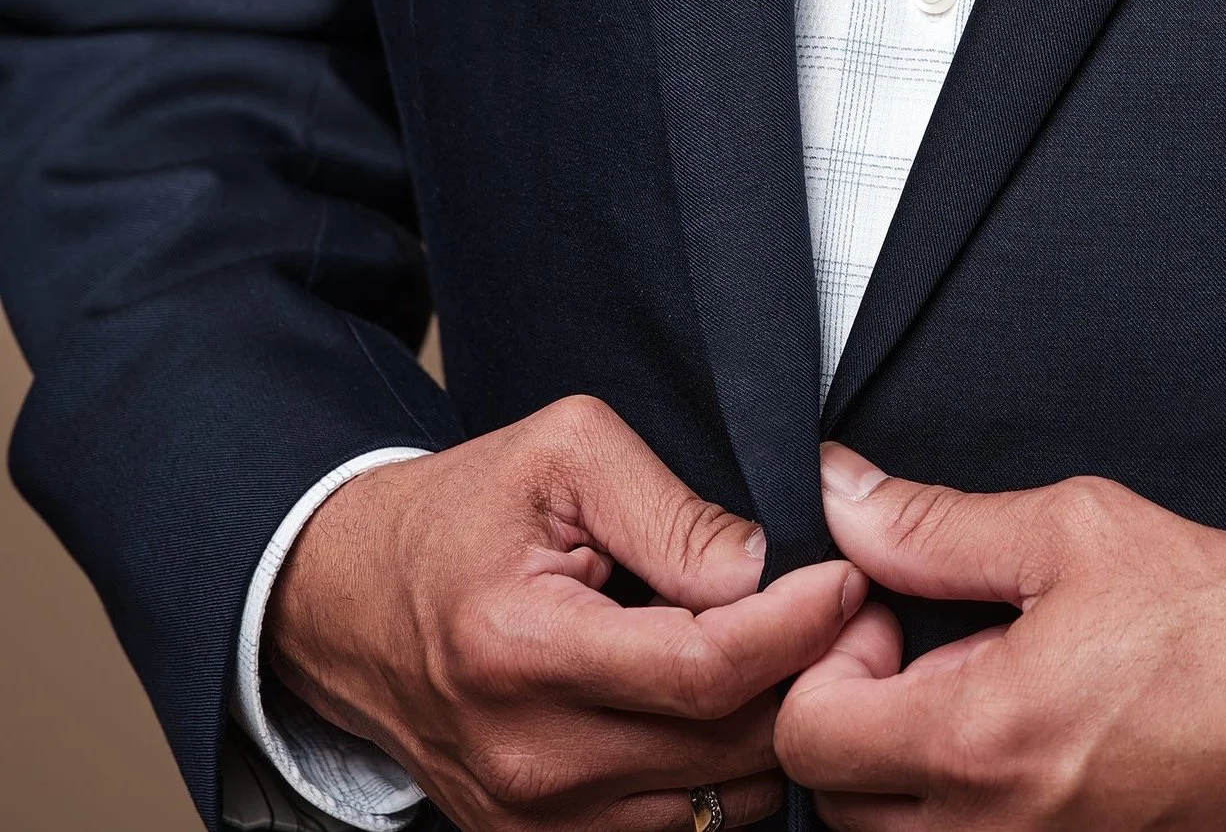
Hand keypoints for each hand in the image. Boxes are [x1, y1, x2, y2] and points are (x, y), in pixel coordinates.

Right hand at [265, 393, 865, 831]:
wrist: (348, 606)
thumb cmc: (463, 515)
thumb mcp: (563, 452)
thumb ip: (668, 507)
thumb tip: (757, 568)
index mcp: (524, 653)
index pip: (704, 669)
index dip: (798, 626)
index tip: (849, 578)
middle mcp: (529, 761)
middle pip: (726, 747)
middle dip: (810, 678)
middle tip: (856, 615)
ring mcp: (533, 822)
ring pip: (720, 805)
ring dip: (776, 734)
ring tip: (800, 657)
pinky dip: (728, 776)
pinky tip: (739, 708)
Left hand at [776, 446, 1225, 831]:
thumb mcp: (1079, 533)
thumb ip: (938, 525)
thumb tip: (839, 495)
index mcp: (983, 742)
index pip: (809, 731)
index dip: (830, 656)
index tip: (889, 612)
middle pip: (830, 800)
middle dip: (856, 714)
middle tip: (933, 649)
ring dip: (903, 770)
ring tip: (984, 694)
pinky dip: (961, 808)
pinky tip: (1023, 746)